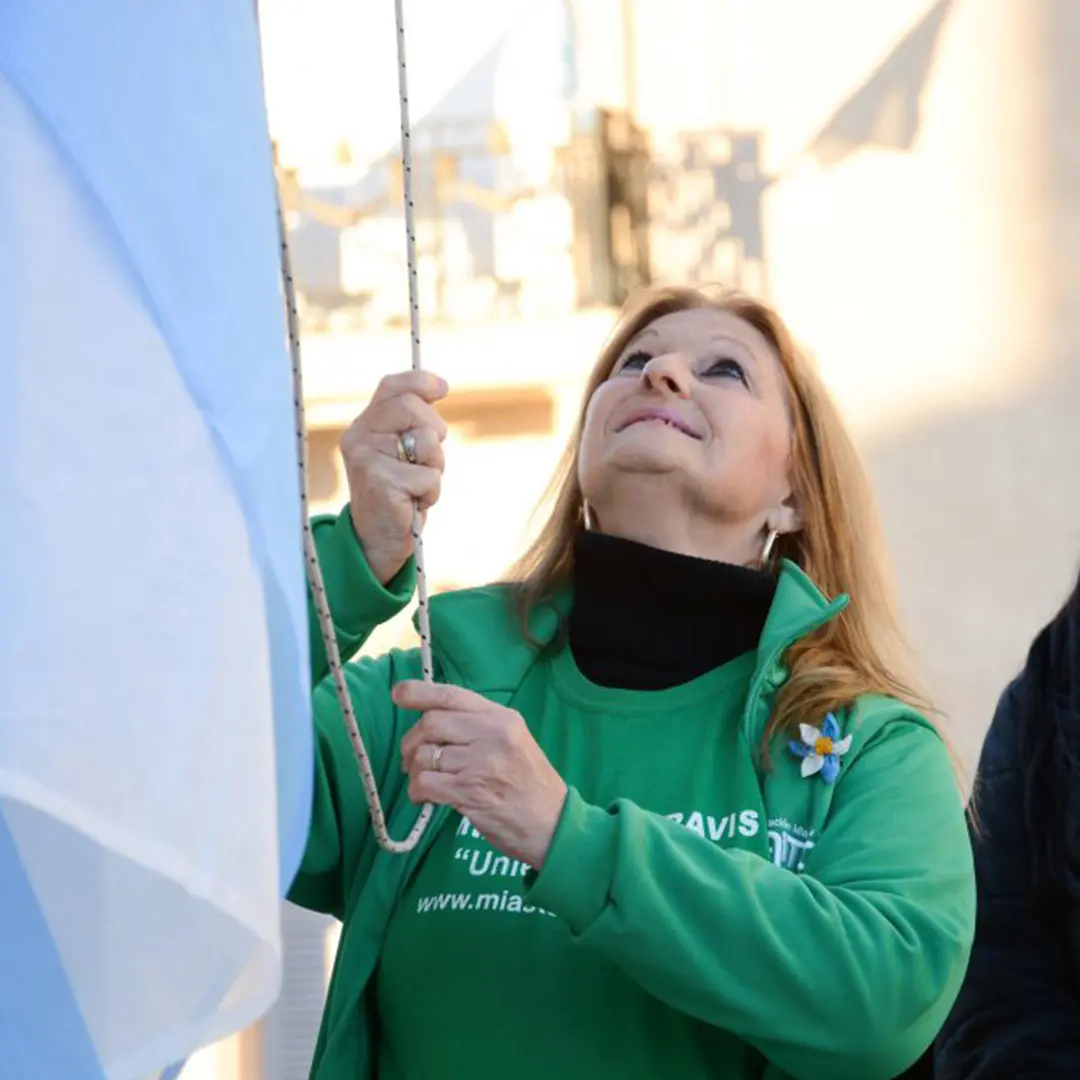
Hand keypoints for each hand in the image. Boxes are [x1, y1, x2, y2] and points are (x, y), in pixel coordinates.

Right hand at [339, 371, 448, 584]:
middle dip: (434, 433)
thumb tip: (439, 385)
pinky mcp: (381, 483)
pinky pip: (429, 476)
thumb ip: (411, 420)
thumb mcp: (400, 449)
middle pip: (413, 408)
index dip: (420, 382)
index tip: (442, 389)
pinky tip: (413, 502)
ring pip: (426, 442)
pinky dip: (431, 493)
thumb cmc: (397, 491)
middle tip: (427, 459)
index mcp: (363, 424)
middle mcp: (359, 437)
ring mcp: (367, 459)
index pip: (391, 386)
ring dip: (434, 467)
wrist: (378, 538)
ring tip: (416, 484)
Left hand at [394, 681, 567, 868]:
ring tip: (423, 781)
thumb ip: (478, 726)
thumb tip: (430, 720)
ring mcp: (481, 763)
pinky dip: (417, 791)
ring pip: (425, 755)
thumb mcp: (513, 740)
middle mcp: (492, 734)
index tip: (398, 694)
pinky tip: (425, 798)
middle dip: (412, 741)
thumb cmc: (530, 783)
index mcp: (502, 717)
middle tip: (412, 759)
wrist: (553, 824)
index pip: (452, 695)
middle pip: (430, 723)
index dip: (418, 692)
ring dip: (414, 770)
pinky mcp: (469, 792)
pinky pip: (425, 783)